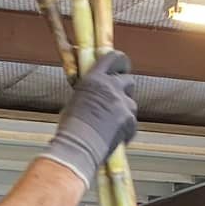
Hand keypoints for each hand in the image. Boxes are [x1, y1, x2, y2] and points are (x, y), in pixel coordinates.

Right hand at [40, 51, 138, 186]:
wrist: (79, 147)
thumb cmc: (71, 127)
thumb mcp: (76, 100)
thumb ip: (91, 91)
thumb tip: (97, 92)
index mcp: (94, 78)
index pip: (113, 58)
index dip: (120, 61)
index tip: (121, 66)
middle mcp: (110, 87)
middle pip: (128, 80)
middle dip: (124, 89)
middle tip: (117, 99)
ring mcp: (122, 103)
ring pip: (132, 102)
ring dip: (125, 109)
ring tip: (112, 123)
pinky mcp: (129, 120)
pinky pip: (133, 121)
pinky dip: (127, 127)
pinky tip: (115, 135)